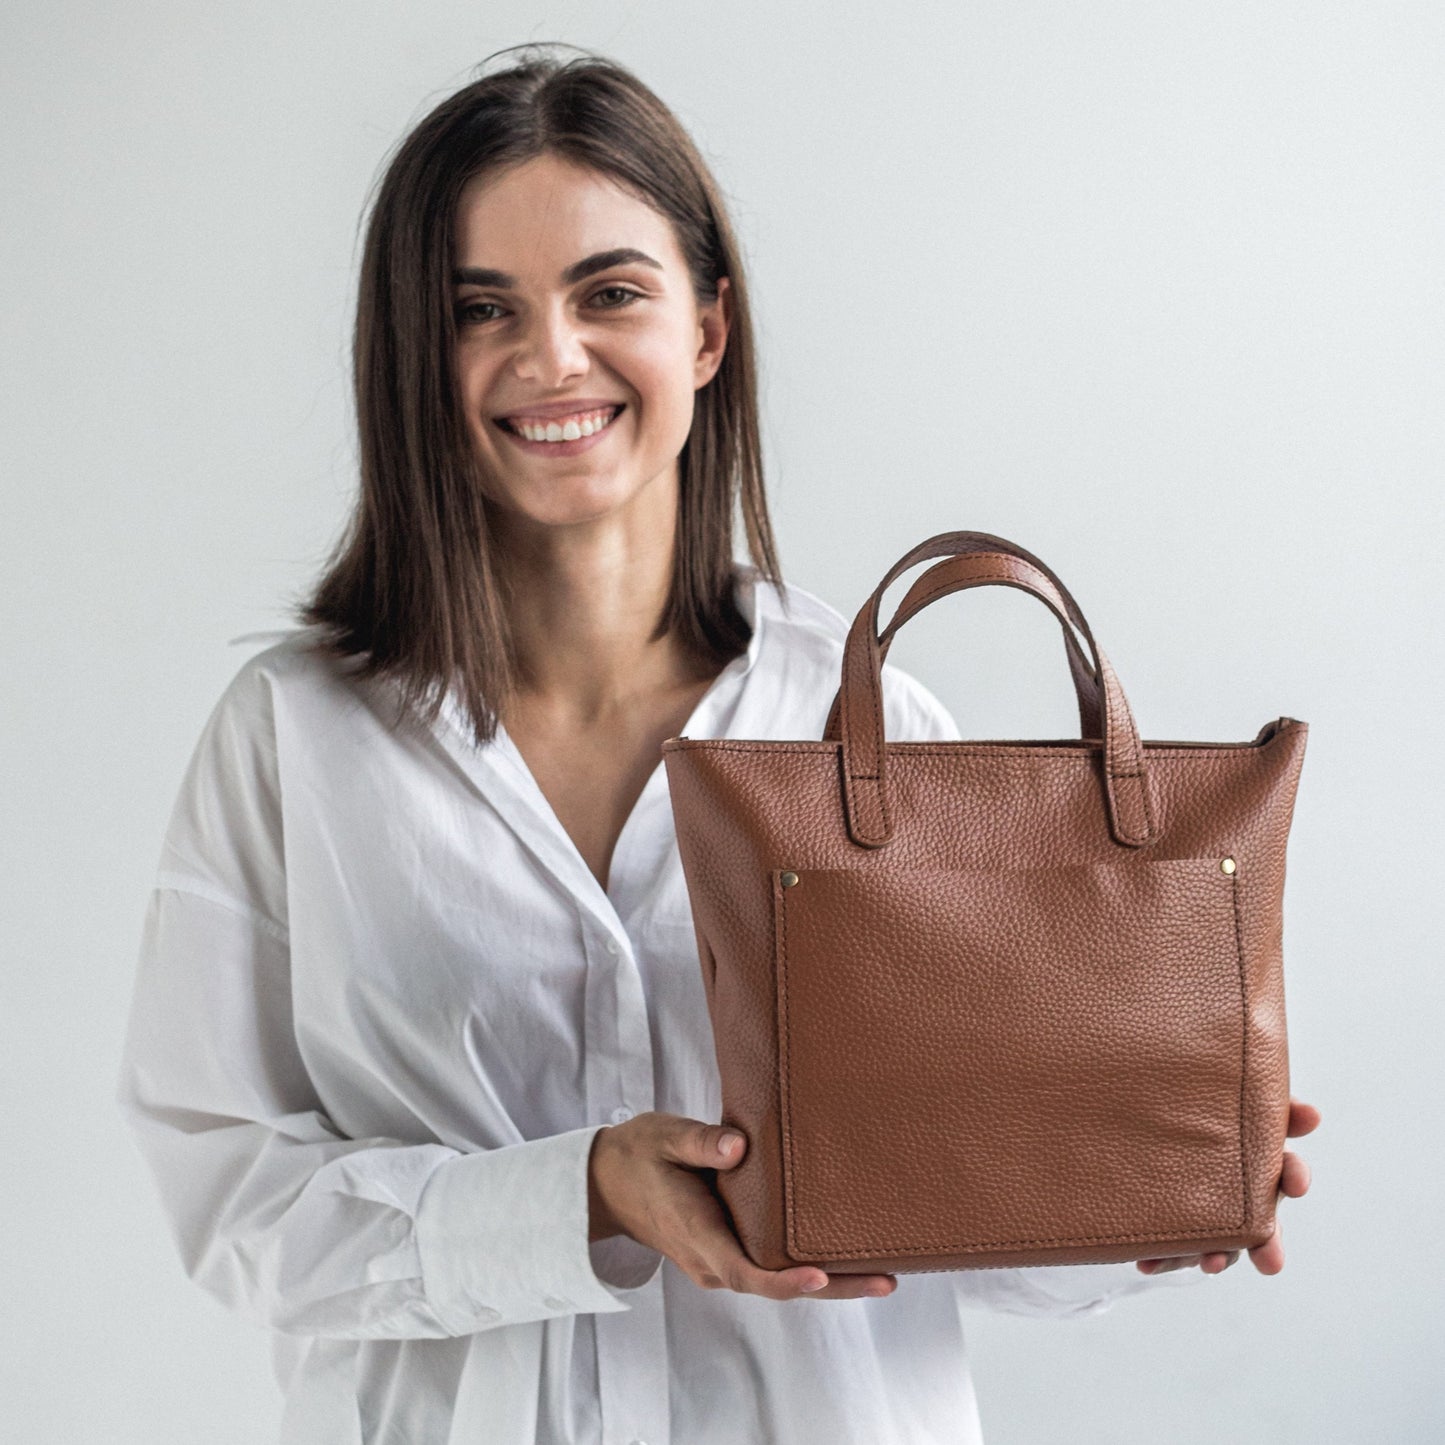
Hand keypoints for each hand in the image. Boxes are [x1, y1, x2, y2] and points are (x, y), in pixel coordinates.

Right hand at [588, 1111, 896, 1300]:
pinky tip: (844, 1253)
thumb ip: (699, 1142)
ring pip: (778, 1279)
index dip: (785, 1280)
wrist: (607, 1181)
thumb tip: (739, 1146)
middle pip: (776, 1286)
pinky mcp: (728, 1250)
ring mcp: (720, 1260)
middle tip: (887, 1279)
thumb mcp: (663, 1137)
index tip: (820, 1275)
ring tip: (883, 1269)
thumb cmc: (639, 1154)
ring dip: (829, 1280)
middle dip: (833, 1286)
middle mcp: (712, 1260)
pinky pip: (771, 1266)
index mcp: (696, 1234)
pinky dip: (808, 1265)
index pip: (746, 1271)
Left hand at [1136, 1095, 1320, 1276]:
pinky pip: (1175, 1246)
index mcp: (1259, 1156)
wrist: (1141, 1109)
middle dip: (1268, 1242)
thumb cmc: (1197, 1099)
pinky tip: (1146, 1263)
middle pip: (1263, 1222)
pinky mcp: (1176, 1224)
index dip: (1295, 1175)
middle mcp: (1241, 1191)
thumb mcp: (1226, 1091)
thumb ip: (1262, 1098)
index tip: (1296, 1185)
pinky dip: (1164, 1257)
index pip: (1288, 1166)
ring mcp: (1210, 1211)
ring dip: (1219, 1256)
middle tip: (1270, 1263)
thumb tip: (1313, 1115)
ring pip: (1222, 1243)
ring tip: (1209, 1264)